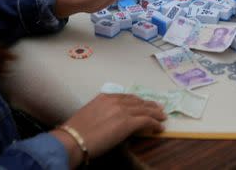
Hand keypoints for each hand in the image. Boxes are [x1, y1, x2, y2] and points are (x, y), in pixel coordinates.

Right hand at [51, 93, 165, 166]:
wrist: (73, 139)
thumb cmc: (75, 132)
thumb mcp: (90, 115)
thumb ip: (102, 113)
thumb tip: (110, 121)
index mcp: (104, 97)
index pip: (126, 97)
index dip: (137, 101)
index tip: (143, 103)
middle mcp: (115, 101)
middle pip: (137, 102)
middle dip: (149, 105)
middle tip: (158, 108)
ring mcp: (122, 111)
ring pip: (145, 110)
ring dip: (155, 113)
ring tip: (162, 116)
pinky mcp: (128, 123)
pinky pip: (147, 121)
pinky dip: (155, 123)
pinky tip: (160, 128)